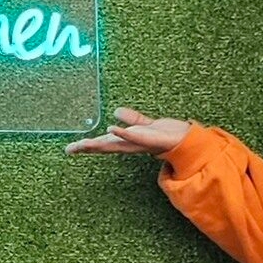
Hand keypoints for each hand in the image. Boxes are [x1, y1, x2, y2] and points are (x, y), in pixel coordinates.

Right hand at [64, 107, 191, 155]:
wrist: (191, 141)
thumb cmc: (171, 134)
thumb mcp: (148, 125)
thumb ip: (133, 120)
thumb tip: (116, 113)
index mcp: (131, 141)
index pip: (106, 143)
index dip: (88, 145)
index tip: (71, 148)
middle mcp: (134, 144)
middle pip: (107, 146)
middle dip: (88, 148)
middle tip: (70, 149)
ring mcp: (143, 143)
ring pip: (118, 144)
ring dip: (101, 142)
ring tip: (85, 143)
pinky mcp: (153, 139)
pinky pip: (136, 137)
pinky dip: (124, 133)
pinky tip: (111, 129)